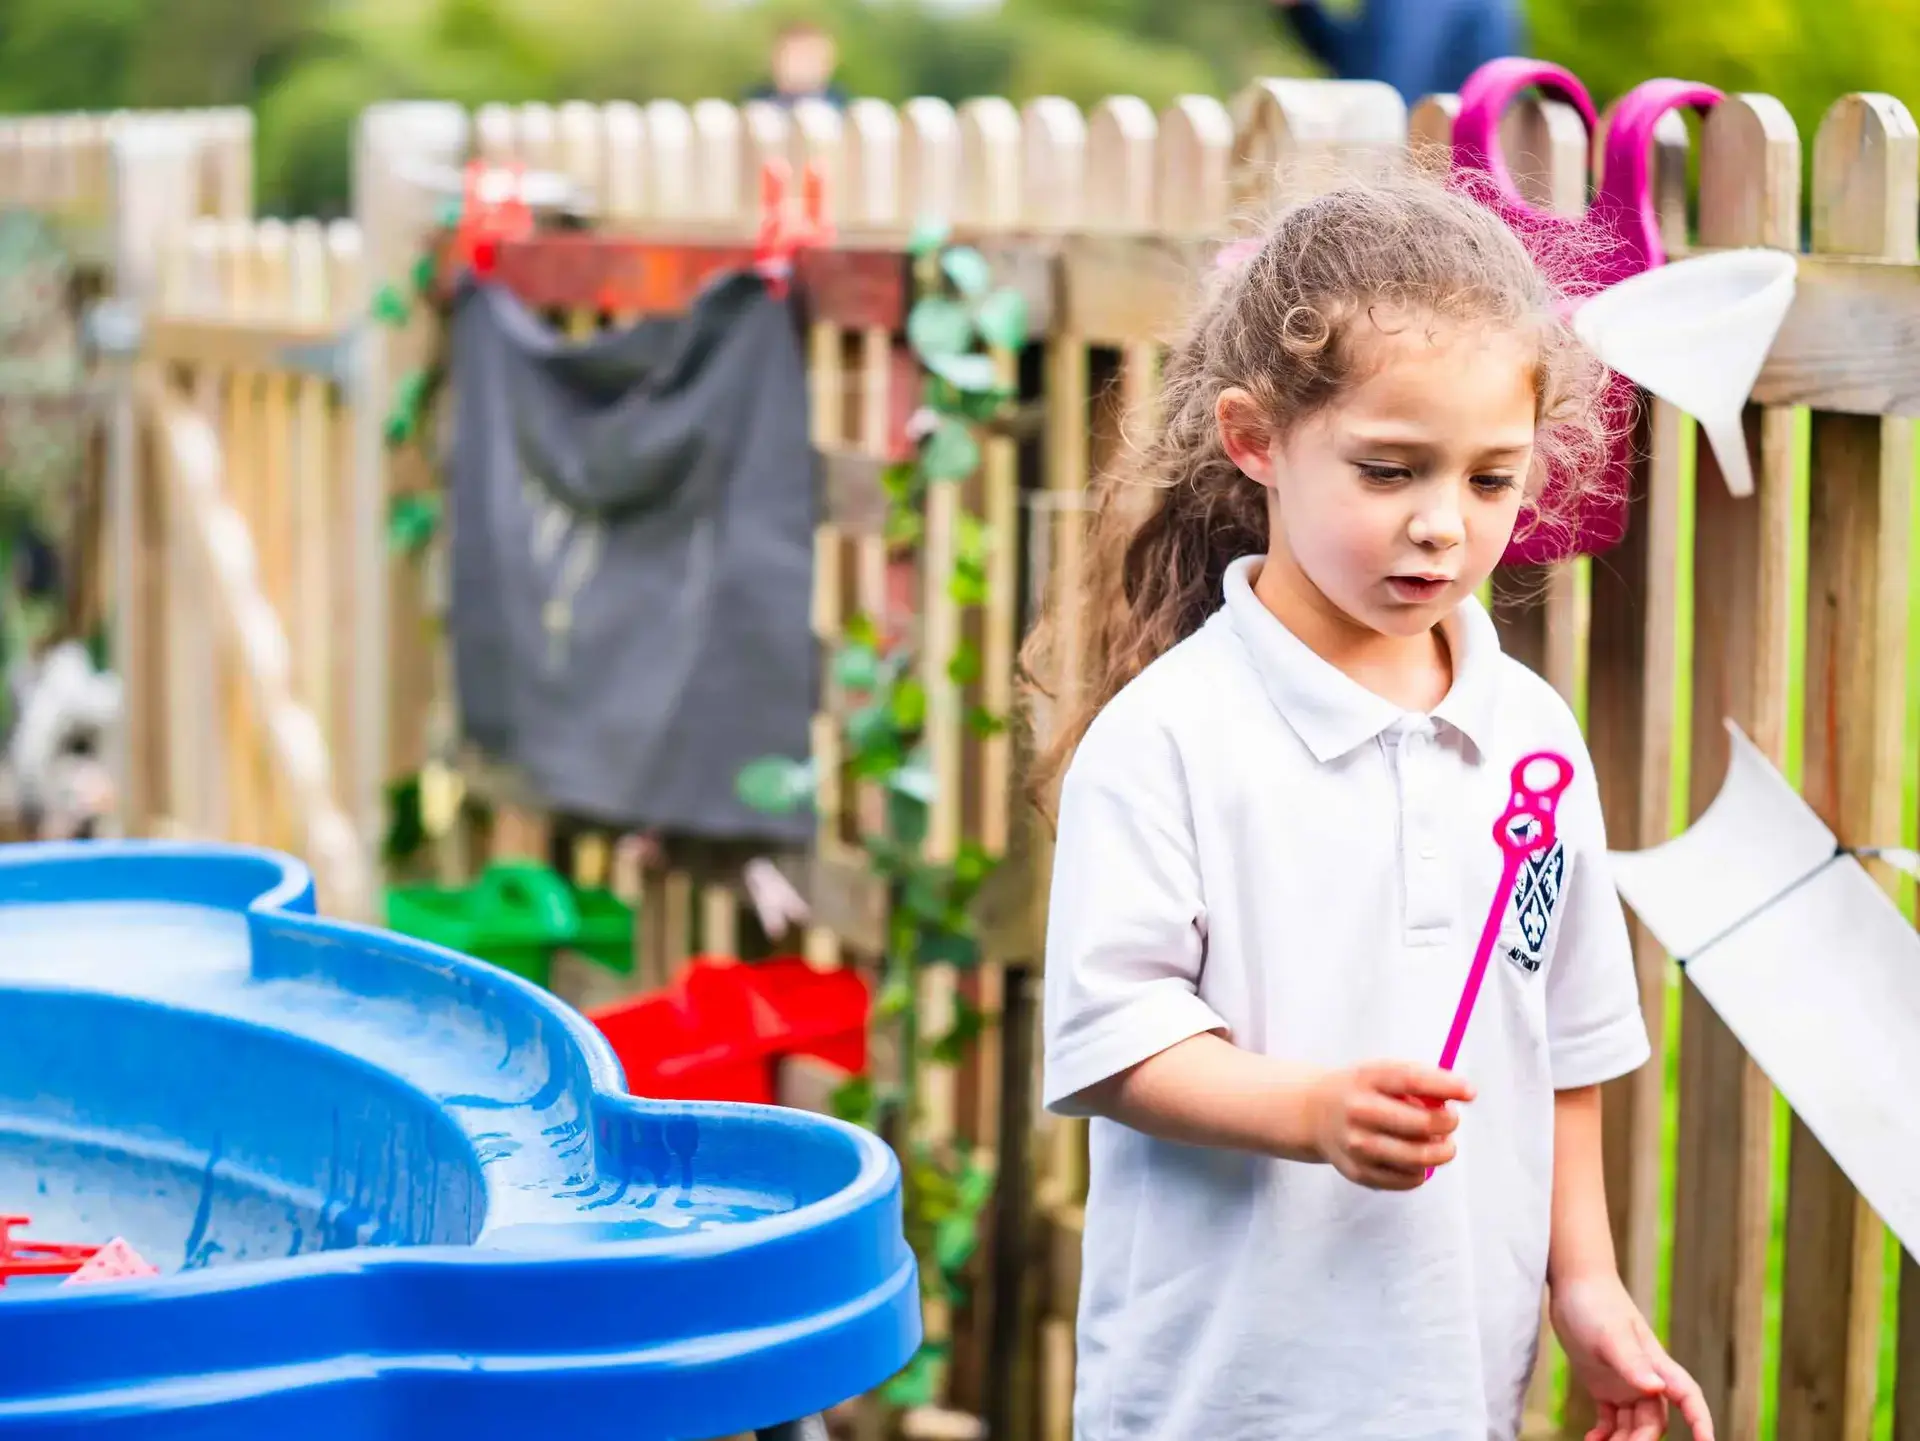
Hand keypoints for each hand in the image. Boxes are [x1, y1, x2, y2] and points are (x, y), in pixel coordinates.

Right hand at [1308, 1061, 1472, 1189]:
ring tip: (1442, 1143)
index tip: (1470, 1092)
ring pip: (1417, 1158)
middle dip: (1448, 1124)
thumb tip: (1463, 1094)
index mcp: (1366, 1079)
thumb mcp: (1384, 1073)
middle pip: (1419, 1124)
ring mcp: (1356, 1144)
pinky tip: (1417, 1159)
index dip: (1446, 1086)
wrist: (1315, 1114)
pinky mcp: (1358, 1172)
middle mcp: (1358, 1111)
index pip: (1411, 1080)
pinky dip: (1422, 1171)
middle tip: (1451, 1121)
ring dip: (1441, 1152)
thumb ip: (1421, 1080)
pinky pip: (1407, 1179)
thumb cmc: (1364, 1091)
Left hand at [1551, 1273, 1713, 1440]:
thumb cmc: (1596, 1303)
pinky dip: (1605, 1434)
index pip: (1688, 1398)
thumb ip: (1632, 1362)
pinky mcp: (1604, 1383)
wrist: (1573, 1282)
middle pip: (1654, 1421)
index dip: (1700, 1421)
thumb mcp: (1611, 1333)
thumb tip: (1656, 1389)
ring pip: (1634, 1424)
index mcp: (1656, 1365)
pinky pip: (1611, 1418)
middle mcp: (1645, 1377)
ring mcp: (1625, 1382)